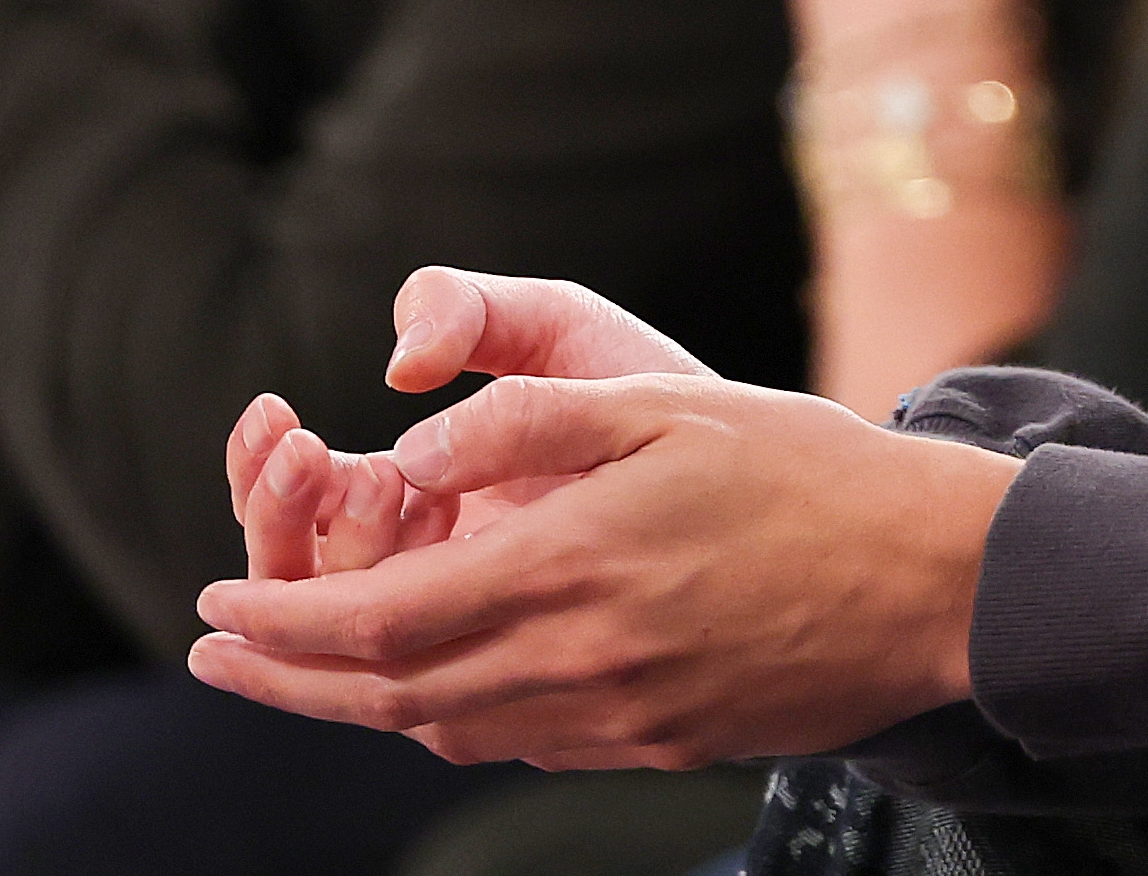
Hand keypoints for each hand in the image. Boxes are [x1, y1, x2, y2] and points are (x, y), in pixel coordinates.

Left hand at [191, 265, 1015, 767]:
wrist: (934, 580)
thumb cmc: (809, 470)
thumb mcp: (669, 403)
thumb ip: (532, 414)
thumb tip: (415, 447)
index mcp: (572, 564)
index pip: (378, 618)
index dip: (280, 624)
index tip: (213, 607)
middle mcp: (579, 659)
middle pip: (387, 694)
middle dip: (282, 678)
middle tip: (213, 658)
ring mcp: (618, 717)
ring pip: (447, 728)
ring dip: (357, 704)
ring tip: (307, 671)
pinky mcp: (658, 744)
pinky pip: (523, 742)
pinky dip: (451, 717)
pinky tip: (441, 684)